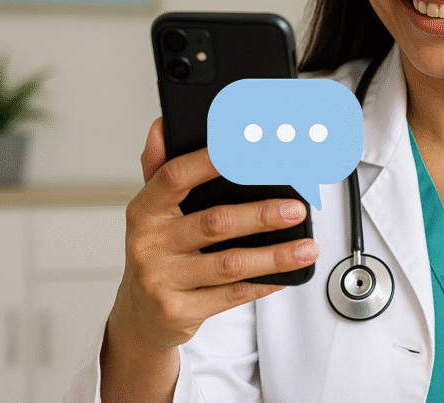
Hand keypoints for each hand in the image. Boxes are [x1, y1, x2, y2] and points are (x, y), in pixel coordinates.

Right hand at [100, 117, 318, 399]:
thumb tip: (163, 126)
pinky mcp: (178, 311)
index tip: (250, 148)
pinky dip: (263, 283)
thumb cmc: (156, 253)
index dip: (211, 160)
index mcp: (144, 210)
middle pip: (214, 223)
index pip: (175, 177)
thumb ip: (160, 168)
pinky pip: (231, 295)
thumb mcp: (152, 212)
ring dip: (274, 255)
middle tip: (297, 208)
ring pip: (229, 264)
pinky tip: (285, 273)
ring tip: (306, 247)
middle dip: (262, 215)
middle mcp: (148, 244)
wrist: (138, 316)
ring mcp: (162, 280)